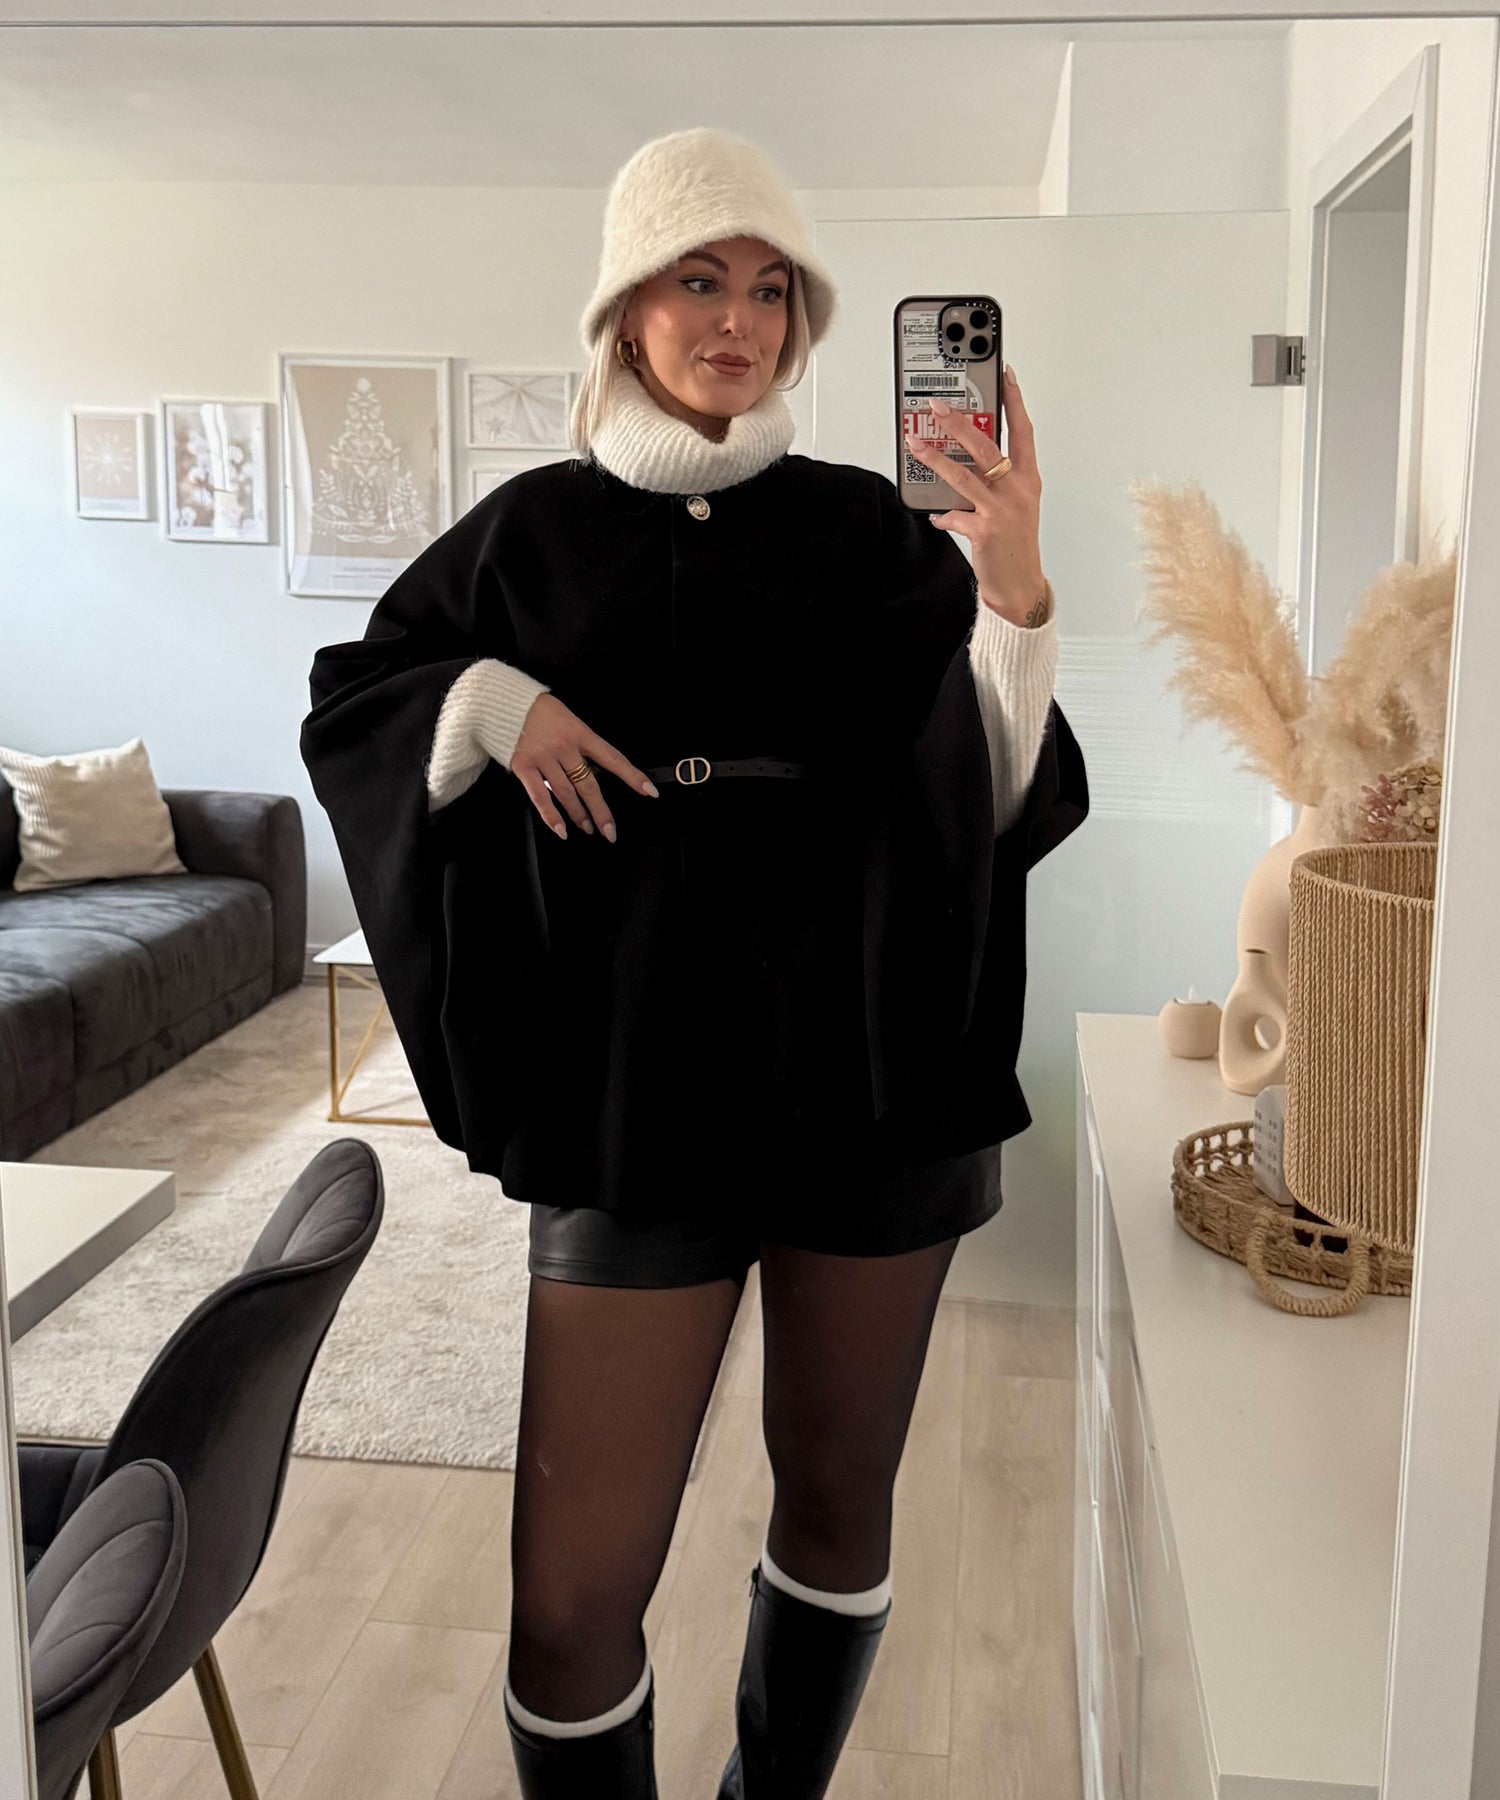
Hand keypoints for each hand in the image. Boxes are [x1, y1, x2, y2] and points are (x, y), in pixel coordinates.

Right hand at [510, 693, 658, 842]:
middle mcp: (564, 746)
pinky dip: (550, 816)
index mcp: (580, 732)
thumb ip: (581, 746)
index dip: (632, 776)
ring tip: (586, 827)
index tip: (649, 792)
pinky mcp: (523, 766)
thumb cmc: (540, 711)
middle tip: (610, 831)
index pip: (612, 758)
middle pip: (589, 784)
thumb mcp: (569, 720)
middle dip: (601, 811)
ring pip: (566, 793)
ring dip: (578, 815)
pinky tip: (561, 830)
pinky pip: (539, 796)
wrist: (505, 701)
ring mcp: (543, 757)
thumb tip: (594, 774)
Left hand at [904, 365, 1048, 625]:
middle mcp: (1017, 489)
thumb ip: (993, 482)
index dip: (1014, 401)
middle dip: (959, 423)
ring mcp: (1001, 509)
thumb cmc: (1015, 543)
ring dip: (935, 458)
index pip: (1022, 431)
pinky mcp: (984, 529)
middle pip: (986, 446)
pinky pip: (954, 514)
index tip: (1004, 373)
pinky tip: (936, 515)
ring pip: (963, 475)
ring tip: (915, 444)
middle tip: (937, 406)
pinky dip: (942, 514)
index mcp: (1027, 478)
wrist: (1021, 585)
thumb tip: (960, 466)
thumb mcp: (1014, 505)